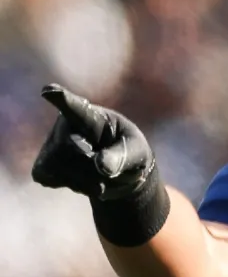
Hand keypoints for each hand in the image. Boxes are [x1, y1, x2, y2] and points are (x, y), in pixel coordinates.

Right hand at [32, 85, 156, 200]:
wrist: (119, 172)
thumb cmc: (129, 153)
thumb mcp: (136, 152)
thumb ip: (122, 157)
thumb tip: (101, 166)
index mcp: (92, 116)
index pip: (76, 108)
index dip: (62, 99)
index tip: (49, 92)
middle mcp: (66, 124)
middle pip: (65, 149)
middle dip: (89, 169)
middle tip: (109, 174)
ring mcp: (51, 142)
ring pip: (53, 165)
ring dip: (81, 180)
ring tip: (98, 178)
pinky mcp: (43, 162)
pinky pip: (45, 176)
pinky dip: (68, 184)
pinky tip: (80, 179)